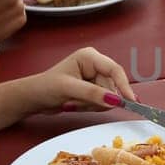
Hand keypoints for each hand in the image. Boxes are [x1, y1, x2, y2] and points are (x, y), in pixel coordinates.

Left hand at [22, 47, 137, 114]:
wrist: (34, 98)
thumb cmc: (46, 87)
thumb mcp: (69, 89)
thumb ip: (93, 94)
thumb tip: (115, 100)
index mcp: (90, 57)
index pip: (114, 70)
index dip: (124, 85)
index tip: (131, 100)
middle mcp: (95, 65)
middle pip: (112, 87)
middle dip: (97, 99)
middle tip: (77, 101)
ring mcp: (95, 78)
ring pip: (108, 97)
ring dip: (92, 104)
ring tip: (73, 102)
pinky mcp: (93, 90)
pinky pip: (102, 102)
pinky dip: (90, 107)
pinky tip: (75, 104)